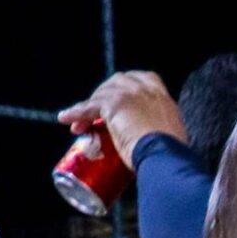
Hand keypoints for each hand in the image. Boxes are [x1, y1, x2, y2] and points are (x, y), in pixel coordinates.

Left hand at [58, 70, 185, 167]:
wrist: (166, 158)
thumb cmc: (171, 157)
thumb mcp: (171, 138)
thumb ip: (160, 132)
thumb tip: (152, 147)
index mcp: (161, 95)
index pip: (140, 79)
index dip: (125, 89)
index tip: (119, 101)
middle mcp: (145, 88)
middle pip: (116, 83)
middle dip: (103, 97)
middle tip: (95, 117)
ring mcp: (128, 93)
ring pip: (101, 95)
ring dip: (88, 109)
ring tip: (80, 127)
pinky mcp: (113, 104)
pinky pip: (89, 107)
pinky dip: (76, 113)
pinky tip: (66, 119)